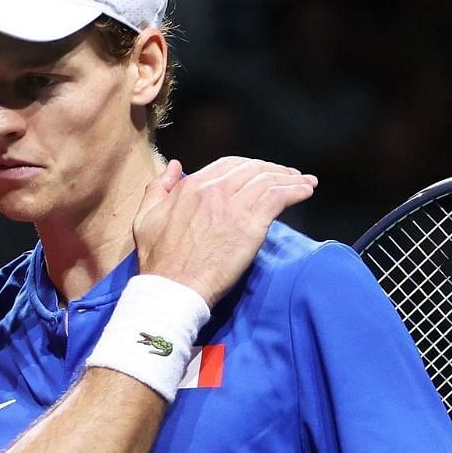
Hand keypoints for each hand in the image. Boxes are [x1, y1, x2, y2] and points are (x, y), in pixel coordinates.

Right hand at [133, 158, 316, 305]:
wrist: (173, 288)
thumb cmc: (158, 260)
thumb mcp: (145, 217)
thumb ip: (158, 187)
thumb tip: (174, 166)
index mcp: (192, 186)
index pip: (228, 165)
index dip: (248, 165)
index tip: (260, 171)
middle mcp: (214, 190)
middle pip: (252, 169)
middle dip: (272, 169)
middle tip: (287, 175)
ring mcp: (234, 207)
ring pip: (268, 180)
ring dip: (290, 178)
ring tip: (303, 182)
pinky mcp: (251, 226)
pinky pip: (278, 198)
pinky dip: (295, 190)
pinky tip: (306, 191)